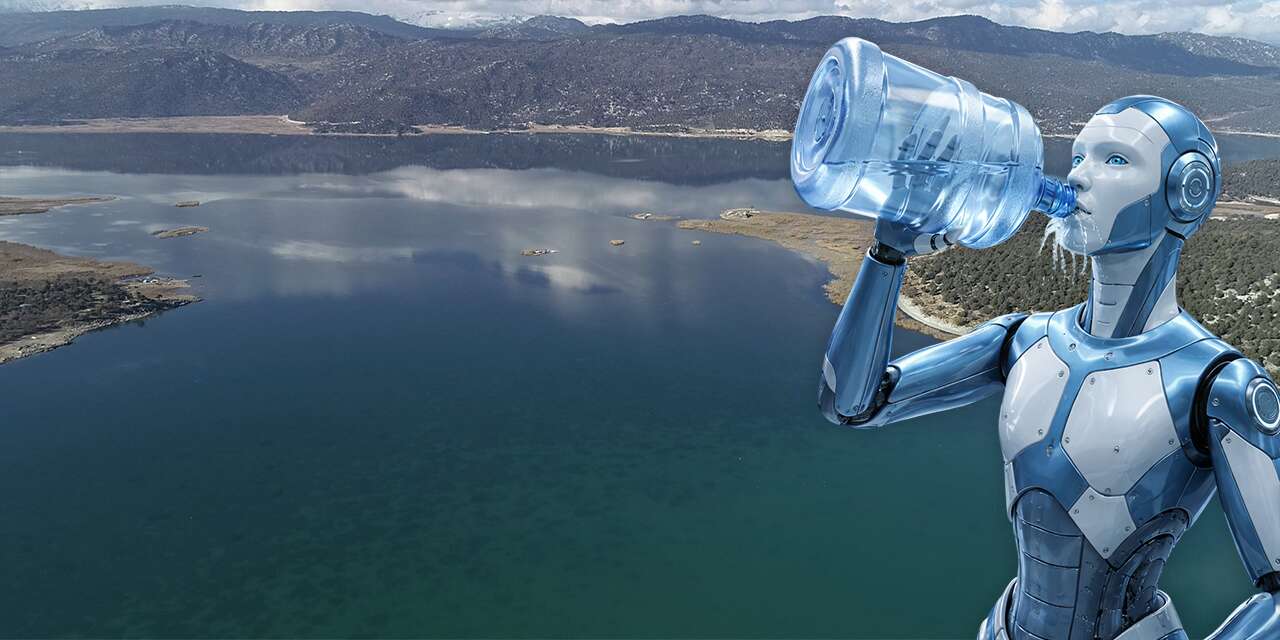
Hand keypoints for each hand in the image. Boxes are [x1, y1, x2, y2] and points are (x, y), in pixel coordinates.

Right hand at [873, 104, 959, 257]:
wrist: (892, 246)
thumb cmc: (914, 246)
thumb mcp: (931, 245)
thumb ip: (944, 240)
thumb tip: (960, 232)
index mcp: (937, 199)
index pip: (947, 173)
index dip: (953, 158)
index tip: (958, 140)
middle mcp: (926, 190)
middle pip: (935, 162)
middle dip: (940, 143)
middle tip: (946, 123)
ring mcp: (911, 189)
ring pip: (918, 162)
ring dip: (923, 146)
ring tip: (928, 128)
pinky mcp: (896, 191)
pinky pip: (900, 170)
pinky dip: (902, 156)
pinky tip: (906, 141)